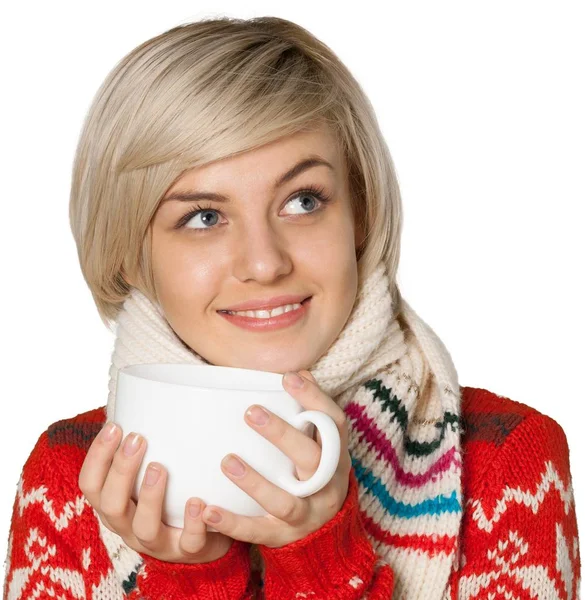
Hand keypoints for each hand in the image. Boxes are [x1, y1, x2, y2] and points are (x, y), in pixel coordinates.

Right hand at [78, 422, 233, 562]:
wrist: (201, 536)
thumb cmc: (170, 493)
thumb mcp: (149, 469)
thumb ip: (148, 441)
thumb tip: (152, 388)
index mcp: (115, 503)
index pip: (90, 483)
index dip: (97, 456)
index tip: (115, 425)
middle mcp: (129, 524)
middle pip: (110, 504)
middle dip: (121, 470)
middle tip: (138, 438)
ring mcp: (158, 540)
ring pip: (145, 527)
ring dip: (150, 496)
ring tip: (160, 467)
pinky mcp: (187, 550)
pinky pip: (189, 543)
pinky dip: (193, 523)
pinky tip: (198, 502)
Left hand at [200, 370, 351, 548]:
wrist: (326, 536)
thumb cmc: (315, 475)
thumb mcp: (321, 446)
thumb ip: (310, 412)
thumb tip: (300, 371)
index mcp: (336, 457)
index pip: (334, 425)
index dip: (315, 399)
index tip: (289, 377)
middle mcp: (326, 486)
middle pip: (311, 460)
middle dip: (282, 435)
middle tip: (251, 411)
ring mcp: (307, 515)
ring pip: (284, 501)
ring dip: (254, 482)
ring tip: (227, 461)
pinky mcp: (283, 538)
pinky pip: (257, 532)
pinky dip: (232, 523)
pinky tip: (207, 510)